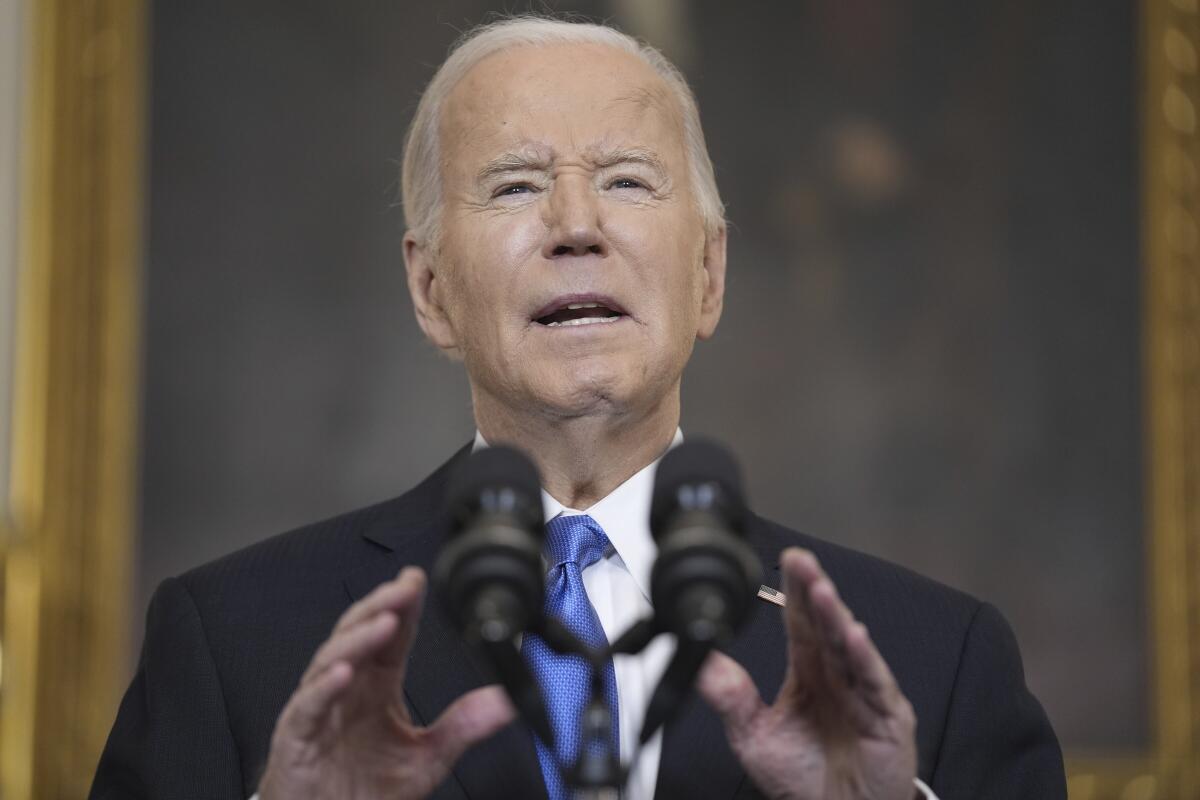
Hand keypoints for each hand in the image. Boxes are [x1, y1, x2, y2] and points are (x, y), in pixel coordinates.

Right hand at [258, 567, 515, 799]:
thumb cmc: (365, 791)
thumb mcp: (427, 757)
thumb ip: (463, 726)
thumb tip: (505, 703)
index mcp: (377, 685)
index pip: (391, 635)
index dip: (403, 605)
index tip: (418, 579)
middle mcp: (348, 689)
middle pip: (359, 632)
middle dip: (382, 605)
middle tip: (405, 589)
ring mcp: (320, 708)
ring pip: (333, 659)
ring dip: (359, 638)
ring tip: (384, 622)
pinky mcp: (297, 736)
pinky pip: (307, 705)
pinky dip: (323, 688)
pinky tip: (343, 674)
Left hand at [697, 548, 916, 799]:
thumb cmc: (804, 779)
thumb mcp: (753, 735)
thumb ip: (729, 696)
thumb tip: (700, 659)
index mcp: (808, 671)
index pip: (800, 621)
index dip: (793, 590)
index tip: (786, 560)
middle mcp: (836, 674)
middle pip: (825, 623)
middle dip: (813, 589)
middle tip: (800, 560)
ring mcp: (864, 692)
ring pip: (849, 645)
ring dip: (835, 616)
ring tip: (821, 589)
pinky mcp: (887, 716)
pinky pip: (875, 682)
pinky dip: (864, 657)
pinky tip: (853, 635)